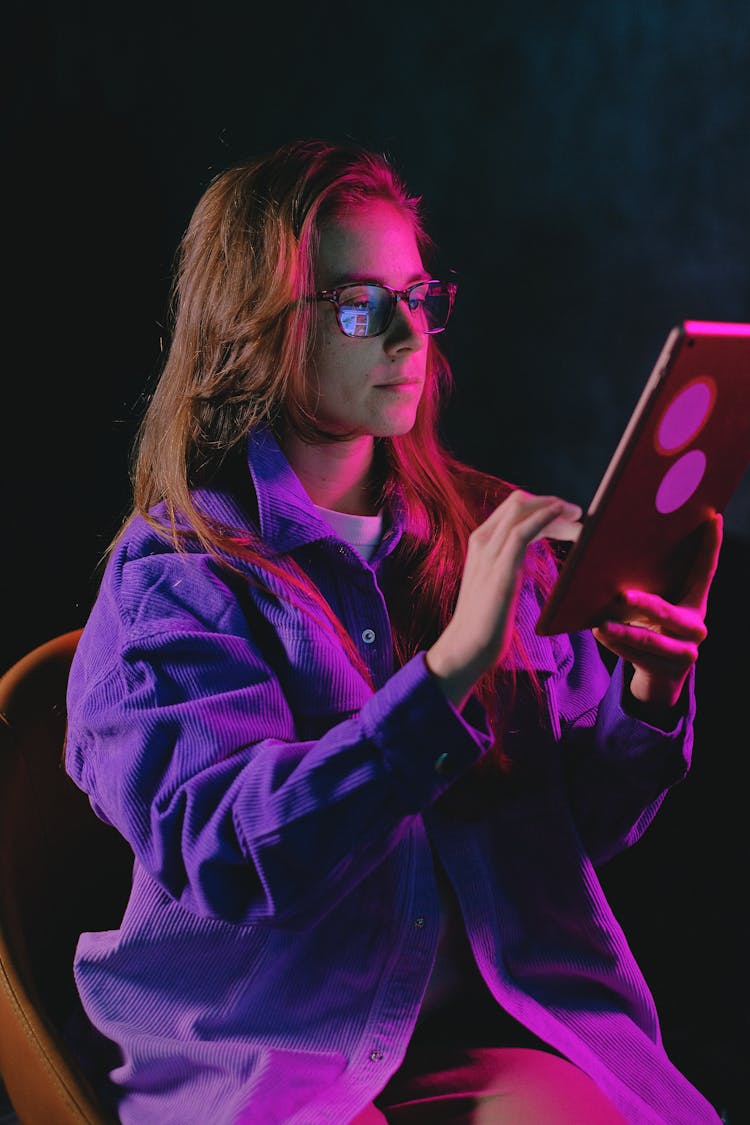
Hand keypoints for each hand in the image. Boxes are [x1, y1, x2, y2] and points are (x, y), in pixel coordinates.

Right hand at [426, 490, 582, 708]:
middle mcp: (482, 541)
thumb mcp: (496, 584)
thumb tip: (524, 563)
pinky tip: (562, 516)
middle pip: (518, 503)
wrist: (466, 647)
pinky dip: (544, 518)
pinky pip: (521, 532)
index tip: (565, 514)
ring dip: (555, 509)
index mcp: (480, 543)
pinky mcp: (500, 569)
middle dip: (551, 502)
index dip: (541, 505)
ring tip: (579, 519)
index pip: (512, 509)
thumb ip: (506, 567)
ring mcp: (489, 553)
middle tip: (577, 514)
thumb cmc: (484, 623)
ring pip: (521, 511)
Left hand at [592, 513, 723, 709]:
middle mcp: (697, 626)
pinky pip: (639, 658)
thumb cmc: (652, 628)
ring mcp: (687, 652)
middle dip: (644, 605)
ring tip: (602, 624)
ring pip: (651, 641)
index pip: (705, 570)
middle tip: (622, 596)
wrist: (660, 676)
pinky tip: (601, 635)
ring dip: (624, 632)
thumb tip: (610, 558)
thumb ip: (647, 585)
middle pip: (668, 614)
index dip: (711, 545)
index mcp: (695, 601)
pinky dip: (617, 646)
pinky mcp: (670, 672)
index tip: (713, 518)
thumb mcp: (655, 605)